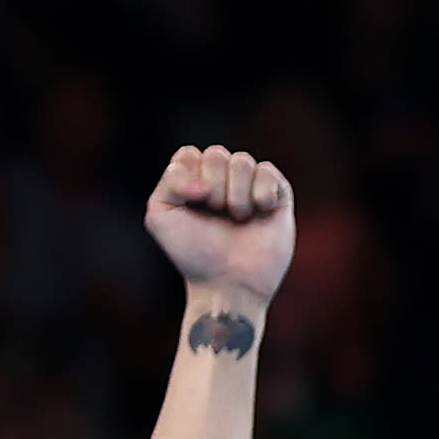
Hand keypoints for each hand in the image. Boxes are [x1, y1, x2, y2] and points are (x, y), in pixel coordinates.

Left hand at [149, 144, 296, 314]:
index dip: (189, 177)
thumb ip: (170, 180)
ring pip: (242, 161)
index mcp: (193, 181)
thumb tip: (206, 179)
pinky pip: (267, 171)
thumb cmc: (194, 255)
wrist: (229, 284)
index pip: (190, 154)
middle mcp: (223, 180)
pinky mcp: (278, 195)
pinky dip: (261, 192)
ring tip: (239, 219)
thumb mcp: (160, 215)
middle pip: (216, 154)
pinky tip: (260, 213)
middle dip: (214, 187)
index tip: (192, 205)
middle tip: (217, 215)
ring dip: (237, 195)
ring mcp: (250, 186)